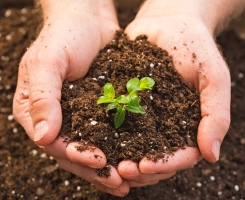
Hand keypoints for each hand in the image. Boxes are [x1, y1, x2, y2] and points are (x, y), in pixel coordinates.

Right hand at [13, 1, 128, 195]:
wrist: (88, 19)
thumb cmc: (64, 36)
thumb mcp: (47, 62)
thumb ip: (42, 98)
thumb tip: (43, 138)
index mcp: (38, 111)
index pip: (56, 143)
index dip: (78, 156)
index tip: (100, 162)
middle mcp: (58, 117)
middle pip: (76, 152)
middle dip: (97, 169)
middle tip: (120, 183)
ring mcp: (80, 114)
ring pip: (94, 146)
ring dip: (111, 165)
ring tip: (130, 179)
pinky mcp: (100, 108)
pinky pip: (109, 132)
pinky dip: (121, 146)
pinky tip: (136, 157)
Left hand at [120, 1, 229, 186]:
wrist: (168, 24)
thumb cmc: (195, 49)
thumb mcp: (213, 78)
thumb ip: (216, 115)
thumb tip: (212, 156)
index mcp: (188, 127)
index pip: (180, 156)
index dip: (164, 165)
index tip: (144, 166)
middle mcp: (164, 127)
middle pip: (154, 159)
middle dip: (138, 169)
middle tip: (121, 170)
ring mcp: (143, 118)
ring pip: (132, 148)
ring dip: (119, 158)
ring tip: (105, 161)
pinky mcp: (124, 104)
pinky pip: (115, 123)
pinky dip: (106, 135)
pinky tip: (94, 140)